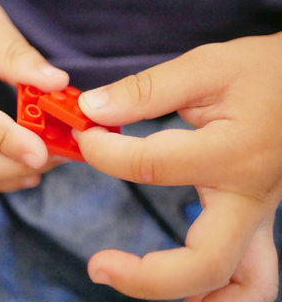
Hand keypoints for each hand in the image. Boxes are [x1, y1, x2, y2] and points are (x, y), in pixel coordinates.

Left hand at [75, 33, 281, 300]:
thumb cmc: (263, 72)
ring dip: (189, 295)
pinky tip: (185, 285)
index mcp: (232, 154)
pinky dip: (216, 291)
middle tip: (98, 266)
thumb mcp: (204, 68)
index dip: (103, 153)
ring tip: (135, 280)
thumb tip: (93, 109)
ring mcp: (260, 216)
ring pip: (242, 287)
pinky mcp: (258, 220)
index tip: (85, 135)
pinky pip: (249, 275)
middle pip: (204, 265)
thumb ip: (146, 91)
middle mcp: (250, 198)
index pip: (151, 167)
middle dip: (144, 276)